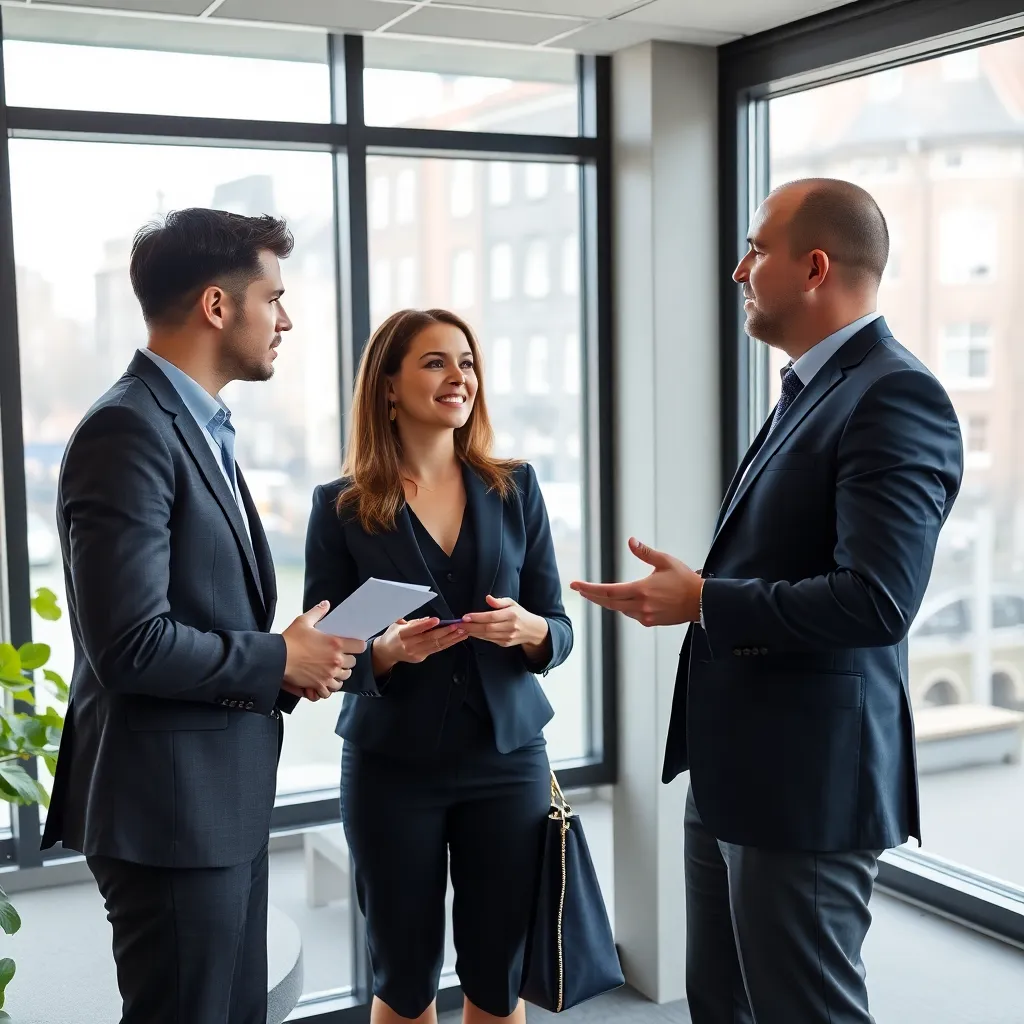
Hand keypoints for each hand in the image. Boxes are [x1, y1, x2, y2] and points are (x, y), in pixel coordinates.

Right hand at [282, 602, 366, 698]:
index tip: (352, 646)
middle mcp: (335, 660)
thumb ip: (317, 612)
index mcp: (335, 644)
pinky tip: (324, 682)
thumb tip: (326, 604)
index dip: (357, 646)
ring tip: (332, 671)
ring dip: (340, 675)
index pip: (359, 647)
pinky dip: (328, 688)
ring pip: (344, 678)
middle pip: (352, 664)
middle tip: (339, 658)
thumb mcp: (304, 621)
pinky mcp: (319, 685)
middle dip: (347, 661)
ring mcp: (328, 674)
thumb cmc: (290, 640)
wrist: (278, 658)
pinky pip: (330, 691)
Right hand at [372, 617, 466, 675]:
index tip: (437, 620)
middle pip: (428, 638)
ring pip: (436, 645)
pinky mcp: (421, 657)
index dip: (426, 625)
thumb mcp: (398, 624)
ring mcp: (415, 653)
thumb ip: (413, 622)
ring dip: (451, 638)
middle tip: (456, 625)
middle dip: (444, 631)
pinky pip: (437, 649)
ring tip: (461, 632)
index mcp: (401, 634)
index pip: (415, 629)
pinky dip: (448, 643)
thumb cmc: (393, 635)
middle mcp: (408, 645)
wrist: (387, 652)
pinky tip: (456, 638)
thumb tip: (428, 620)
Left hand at [459, 596, 548, 649]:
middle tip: (459, 624)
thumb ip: (500, 601)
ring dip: (473, 632)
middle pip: (487, 628)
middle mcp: (510, 626)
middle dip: (471, 627)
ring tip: (462, 628)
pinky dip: (479, 636)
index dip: (477, 617)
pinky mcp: (505, 643)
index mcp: (512, 614)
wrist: (533, 630)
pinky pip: (489, 640)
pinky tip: (472, 632)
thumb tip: (488, 598)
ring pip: (487, 636)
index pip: (491, 616)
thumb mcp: (512, 603)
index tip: (465, 616)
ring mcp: (508, 637)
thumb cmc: (520, 614)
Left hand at [570, 537, 702, 625]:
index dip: (589, 589)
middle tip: (579, 589)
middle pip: (608, 603)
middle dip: (592, 596)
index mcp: (642, 590)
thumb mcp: (665, 561)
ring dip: (606, 602)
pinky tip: (619, 601)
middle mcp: (641, 606)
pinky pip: (630, 614)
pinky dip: (621, 607)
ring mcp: (645, 616)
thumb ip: (645, 552)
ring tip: (594, 594)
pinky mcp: (650, 622)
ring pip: (618, 609)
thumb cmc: (685, 580)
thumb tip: (631, 541)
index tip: (576, 585)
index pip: (608, 591)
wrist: (702, 602)